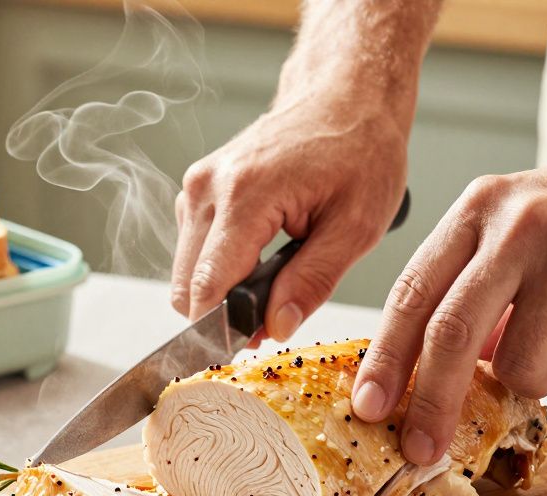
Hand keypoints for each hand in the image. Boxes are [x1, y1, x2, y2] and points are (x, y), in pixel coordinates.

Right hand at [172, 99, 407, 339]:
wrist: (346, 96)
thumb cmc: (360, 151)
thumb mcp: (356, 226)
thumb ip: (311, 282)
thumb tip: (274, 329)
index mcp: (245, 195)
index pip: (208, 286)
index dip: (221, 329)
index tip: (246, 349)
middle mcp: (208, 187)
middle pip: (187, 286)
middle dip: (224, 312)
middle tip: (274, 316)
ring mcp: (197, 186)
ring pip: (186, 272)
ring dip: (222, 289)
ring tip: (275, 277)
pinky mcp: (197, 190)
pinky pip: (193, 251)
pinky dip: (220, 267)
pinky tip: (260, 257)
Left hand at [353, 133, 546, 464]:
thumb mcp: (523, 223)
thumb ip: (476, 285)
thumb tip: (435, 370)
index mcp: (479, 209)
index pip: (411, 292)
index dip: (384, 357)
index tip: (368, 405)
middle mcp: (515, 227)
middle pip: (448, 336)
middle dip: (430, 405)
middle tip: (419, 448)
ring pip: (519, 365)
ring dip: (539, 375)